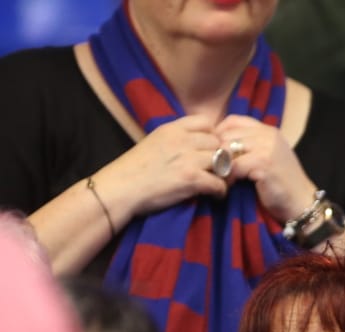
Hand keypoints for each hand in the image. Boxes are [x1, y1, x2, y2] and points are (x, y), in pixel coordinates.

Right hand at [97, 115, 229, 221]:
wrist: (118, 188)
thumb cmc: (134, 170)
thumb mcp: (154, 142)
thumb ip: (176, 139)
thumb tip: (199, 144)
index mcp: (171, 128)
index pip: (206, 122)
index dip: (214, 136)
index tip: (211, 150)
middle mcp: (181, 139)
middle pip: (219, 143)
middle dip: (223, 157)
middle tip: (220, 171)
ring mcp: (187, 158)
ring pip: (223, 162)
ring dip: (225, 174)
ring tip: (219, 183)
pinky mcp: (191, 178)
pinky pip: (219, 183)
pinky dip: (220, 191)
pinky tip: (214, 195)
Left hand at [214, 115, 317, 223]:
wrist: (301, 203)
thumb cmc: (281, 183)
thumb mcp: (267, 157)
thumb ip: (250, 145)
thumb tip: (218, 143)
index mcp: (268, 130)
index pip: (233, 121)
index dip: (219, 135)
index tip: (216, 153)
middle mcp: (268, 135)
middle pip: (227, 135)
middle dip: (217, 153)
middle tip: (217, 170)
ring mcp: (267, 148)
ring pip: (227, 149)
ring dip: (221, 166)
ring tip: (223, 179)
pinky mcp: (264, 164)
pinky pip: (234, 166)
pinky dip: (228, 178)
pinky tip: (230, 186)